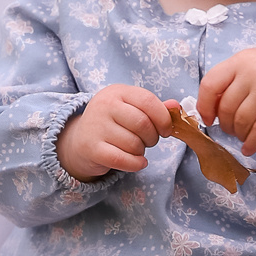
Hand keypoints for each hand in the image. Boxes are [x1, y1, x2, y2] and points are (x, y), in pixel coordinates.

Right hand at [56, 85, 173, 180]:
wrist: (79, 140)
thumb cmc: (112, 123)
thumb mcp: (131, 108)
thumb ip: (154, 107)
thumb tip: (176, 107)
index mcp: (117, 92)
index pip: (148, 101)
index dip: (163, 118)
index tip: (166, 130)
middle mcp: (104, 105)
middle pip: (142, 124)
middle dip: (153, 138)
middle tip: (149, 142)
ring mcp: (96, 127)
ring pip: (133, 144)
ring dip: (141, 151)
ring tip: (135, 149)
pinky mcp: (91, 148)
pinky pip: (123, 159)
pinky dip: (136, 164)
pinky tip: (138, 162)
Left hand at [197, 48, 255, 155]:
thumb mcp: (253, 67)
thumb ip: (231, 82)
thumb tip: (207, 110)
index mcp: (240, 60)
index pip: (210, 84)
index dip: (204, 106)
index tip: (208, 119)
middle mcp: (252, 72)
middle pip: (226, 108)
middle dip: (225, 125)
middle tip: (231, 129)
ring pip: (241, 121)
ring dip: (239, 134)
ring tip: (243, 136)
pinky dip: (250, 144)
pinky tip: (249, 149)